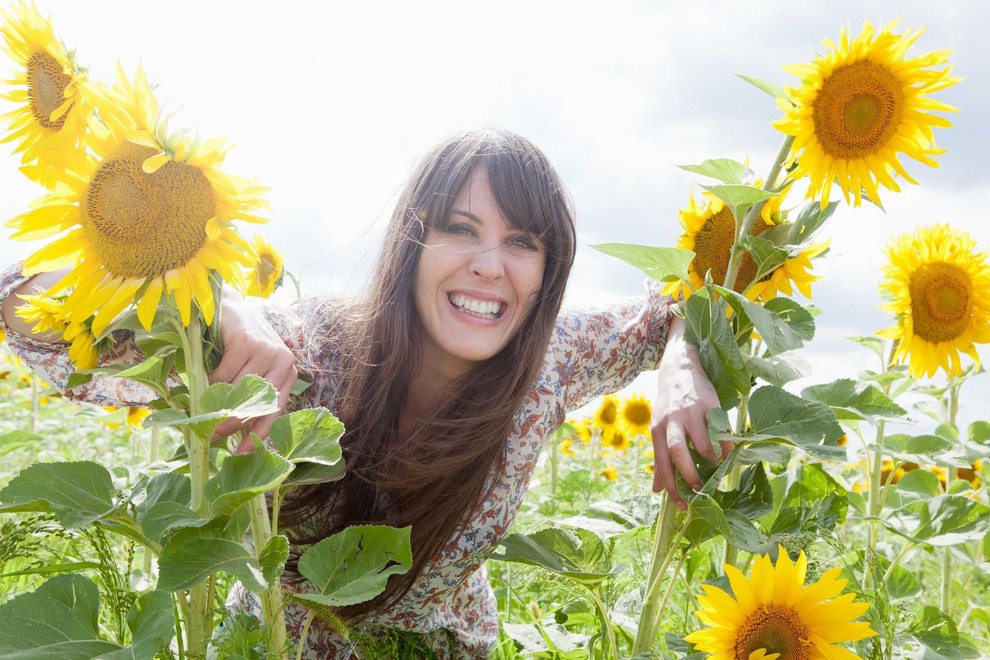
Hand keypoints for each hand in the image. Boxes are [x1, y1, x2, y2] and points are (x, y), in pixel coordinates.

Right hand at [209, 291, 296, 452]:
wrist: (228, 305)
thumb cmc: (239, 342)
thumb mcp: (250, 368)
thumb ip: (249, 394)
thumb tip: (232, 432)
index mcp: (288, 371)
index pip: (275, 410)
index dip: (259, 434)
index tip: (243, 454)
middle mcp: (283, 361)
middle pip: (256, 404)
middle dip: (233, 424)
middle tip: (212, 436)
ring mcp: (266, 350)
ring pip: (238, 391)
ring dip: (218, 405)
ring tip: (203, 412)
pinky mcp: (247, 342)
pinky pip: (225, 376)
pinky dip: (211, 384)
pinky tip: (204, 383)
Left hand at [650, 316, 728, 510]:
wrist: (679, 367)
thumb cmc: (668, 404)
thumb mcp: (658, 428)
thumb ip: (660, 458)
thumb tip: (656, 490)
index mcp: (657, 430)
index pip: (661, 464)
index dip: (671, 488)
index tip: (682, 506)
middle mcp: (672, 421)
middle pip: (678, 453)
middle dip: (690, 476)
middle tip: (701, 491)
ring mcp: (691, 412)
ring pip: (701, 443)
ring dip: (711, 462)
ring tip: (716, 472)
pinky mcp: (709, 404)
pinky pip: (720, 430)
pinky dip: (727, 446)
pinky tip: (730, 455)